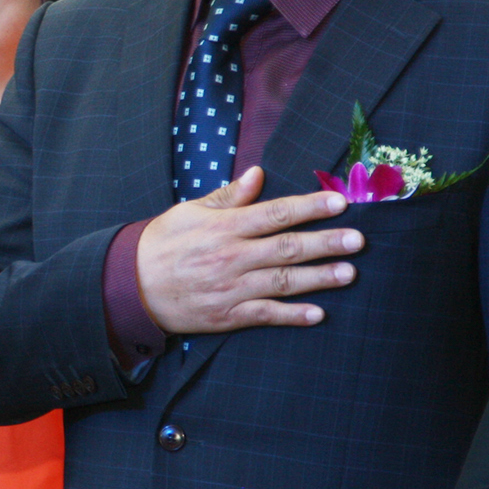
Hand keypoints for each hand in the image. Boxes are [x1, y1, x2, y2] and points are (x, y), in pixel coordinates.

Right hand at [135, 166, 362, 335]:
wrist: (130, 286)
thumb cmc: (162, 243)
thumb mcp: (190, 211)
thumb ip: (227, 196)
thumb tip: (258, 174)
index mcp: (224, 227)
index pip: (274, 213)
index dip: (309, 207)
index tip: (339, 202)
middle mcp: (231, 257)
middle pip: (286, 248)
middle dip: (325, 243)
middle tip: (358, 240)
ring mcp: (230, 288)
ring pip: (282, 282)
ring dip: (319, 278)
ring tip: (349, 273)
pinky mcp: (226, 315)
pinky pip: (265, 314)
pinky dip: (291, 315)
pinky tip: (318, 313)